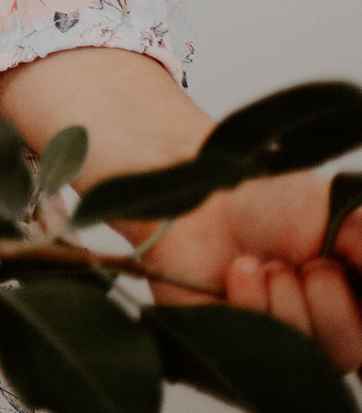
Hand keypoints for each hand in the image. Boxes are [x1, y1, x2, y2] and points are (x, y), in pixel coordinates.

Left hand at [138, 169, 361, 372]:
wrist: (199, 188)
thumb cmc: (269, 198)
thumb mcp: (345, 214)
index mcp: (356, 302)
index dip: (360, 314)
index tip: (342, 275)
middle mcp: (324, 328)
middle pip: (353, 355)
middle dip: (334, 304)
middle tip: (311, 263)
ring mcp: (279, 342)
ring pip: (314, 357)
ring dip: (293, 302)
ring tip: (269, 262)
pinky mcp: (233, 344)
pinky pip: (262, 349)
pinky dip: (256, 302)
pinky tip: (242, 270)